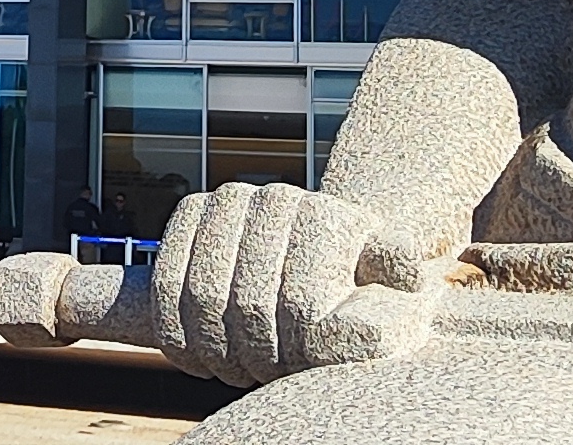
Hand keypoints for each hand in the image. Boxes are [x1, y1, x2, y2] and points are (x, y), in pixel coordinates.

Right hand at [148, 182, 433, 388]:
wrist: (314, 242)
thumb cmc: (353, 272)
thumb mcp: (385, 274)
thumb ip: (394, 271)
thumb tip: (406, 272)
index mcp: (320, 215)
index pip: (297, 305)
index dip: (294, 350)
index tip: (298, 367)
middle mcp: (270, 197)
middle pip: (247, 305)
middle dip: (254, 352)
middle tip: (264, 374)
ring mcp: (224, 204)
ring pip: (201, 299)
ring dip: (215, 348)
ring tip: (235, 369)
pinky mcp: (188, 217)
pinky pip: (165, 285)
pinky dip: (176, 331)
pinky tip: (197, 359)